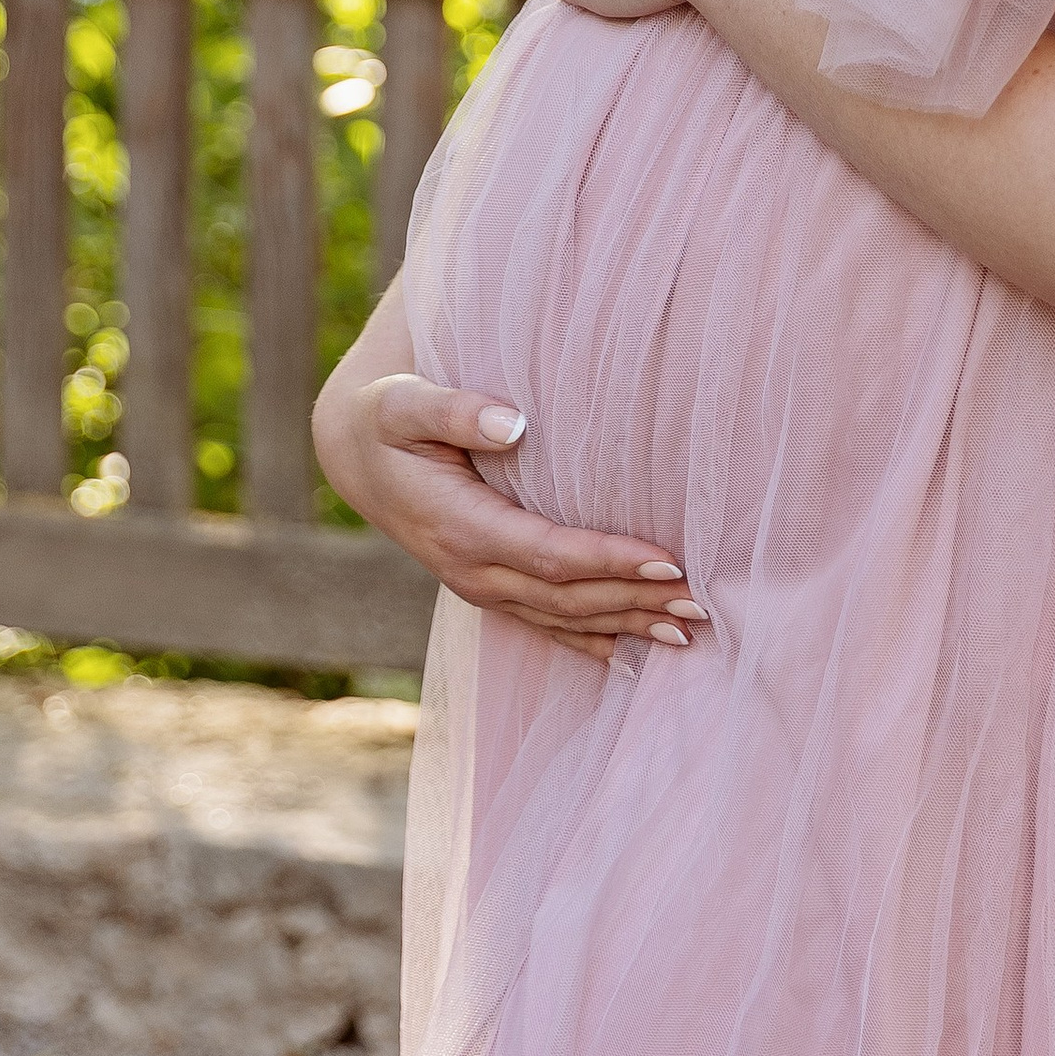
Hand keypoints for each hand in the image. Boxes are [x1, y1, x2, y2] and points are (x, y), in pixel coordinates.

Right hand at [315, 369, 708, 665]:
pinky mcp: (485, 587)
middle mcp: (471, 569)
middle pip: (567, 597)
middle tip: (700, 603)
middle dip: (635, 601)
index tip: (667, 559)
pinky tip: (630, 651)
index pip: (549, 554)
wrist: (354, 454)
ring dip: (625, 624)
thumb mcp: (406, 405)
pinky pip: (542, 624)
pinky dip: (588, 639)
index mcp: (460, 527)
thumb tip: (513, 421)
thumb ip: (456, 410)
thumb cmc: (388, 419)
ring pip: (561, 617)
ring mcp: (478, 585)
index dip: (609, 560)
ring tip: (686, 629)